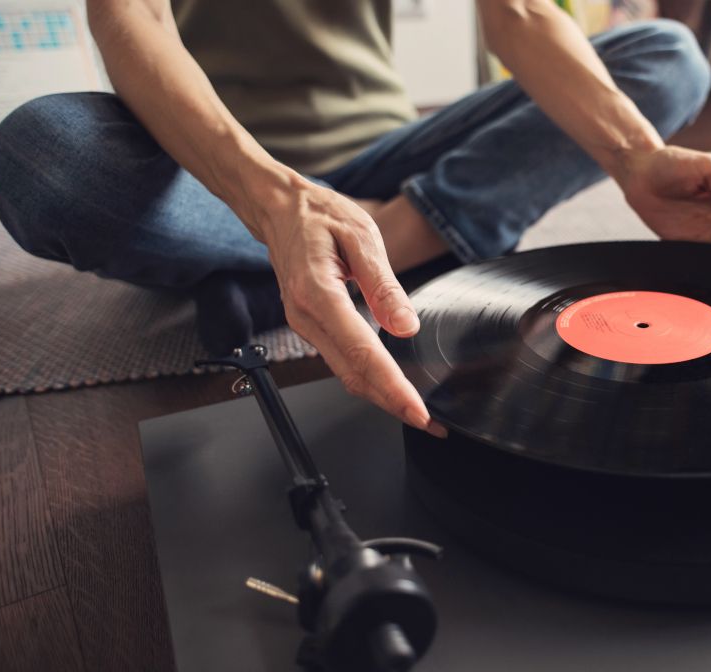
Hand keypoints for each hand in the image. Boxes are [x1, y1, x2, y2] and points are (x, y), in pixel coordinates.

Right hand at [249, 173, 444, 435]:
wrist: (278, 209)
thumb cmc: (319, 215)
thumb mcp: (361, 236)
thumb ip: (384, 285)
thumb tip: (405, 326)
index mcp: (318, 293)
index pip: (361, 351)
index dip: (391, 386)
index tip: (417, 410)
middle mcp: (306, 317)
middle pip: (352, 374)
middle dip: (392, 403)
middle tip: (431, 422)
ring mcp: (305, 325)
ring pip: (345, 373)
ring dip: (381, 395)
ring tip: (418, 410)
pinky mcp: (311, 327)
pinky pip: (340, 360)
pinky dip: (368, 378)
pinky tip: (391, 384)